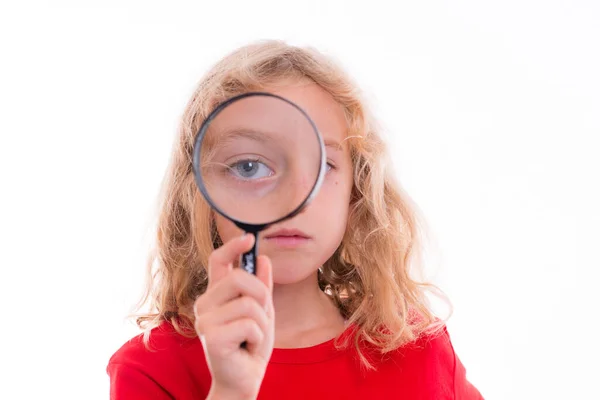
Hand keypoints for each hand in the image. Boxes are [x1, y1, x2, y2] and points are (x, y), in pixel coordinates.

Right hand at [194, 234, 274, 399]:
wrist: (244, 379)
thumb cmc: (250, 346)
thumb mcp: (262, 312)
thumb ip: (262, 288)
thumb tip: (263, 259)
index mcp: (216, 295)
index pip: (219, 261)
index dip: (232, 246)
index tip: (248, 238)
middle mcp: (205, 303)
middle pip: (239, 277)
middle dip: (261, 295)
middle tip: (260, 317)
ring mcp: (205, 320)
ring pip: (249, 303)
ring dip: (261, 323)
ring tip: (251, 338)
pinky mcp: (212, 337)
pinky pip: (250, 324)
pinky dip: (258, 338)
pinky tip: (248, 348)